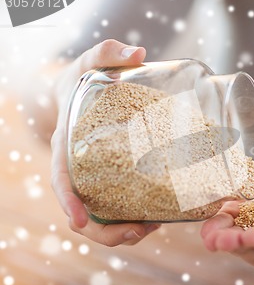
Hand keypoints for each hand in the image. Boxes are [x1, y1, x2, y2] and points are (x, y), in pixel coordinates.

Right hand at [51, 39, 160, 245]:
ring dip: (126, 231)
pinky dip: (136, 218)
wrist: (83, 93)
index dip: (68, 203)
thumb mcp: (91, 63)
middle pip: (82, 214)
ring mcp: (95, 179)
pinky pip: (119, 208)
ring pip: (103, 219)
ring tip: (155, 226)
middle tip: (140, 230)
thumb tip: (137, 53)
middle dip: (107, 232)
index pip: (61, 180)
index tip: (80, 221)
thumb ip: (107, 53)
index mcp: (66, 147)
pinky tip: (160, 216)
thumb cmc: (85, 81)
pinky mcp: (113, 180)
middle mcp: (79, 170)